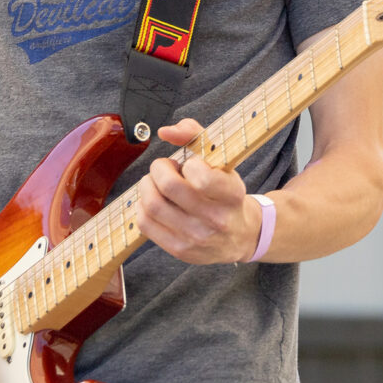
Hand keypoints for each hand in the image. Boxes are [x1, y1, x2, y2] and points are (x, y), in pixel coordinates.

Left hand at [136, 118, 262, 263]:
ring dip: (147, 186)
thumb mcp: (222, 163)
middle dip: (159, 168)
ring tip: (156, 184)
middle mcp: (216, 219)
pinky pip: (145, 223)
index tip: (191, 164)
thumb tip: (164, 131)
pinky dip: (142, 206)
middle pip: (169, 186)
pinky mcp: (179, 250)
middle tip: (164, 168)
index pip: (203, 177)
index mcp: (232, 195)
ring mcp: (196, 238)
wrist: (240, 237)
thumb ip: (196, 136)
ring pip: (152, 204)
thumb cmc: (226, 194)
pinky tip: (154, 201)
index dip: (188, 164)